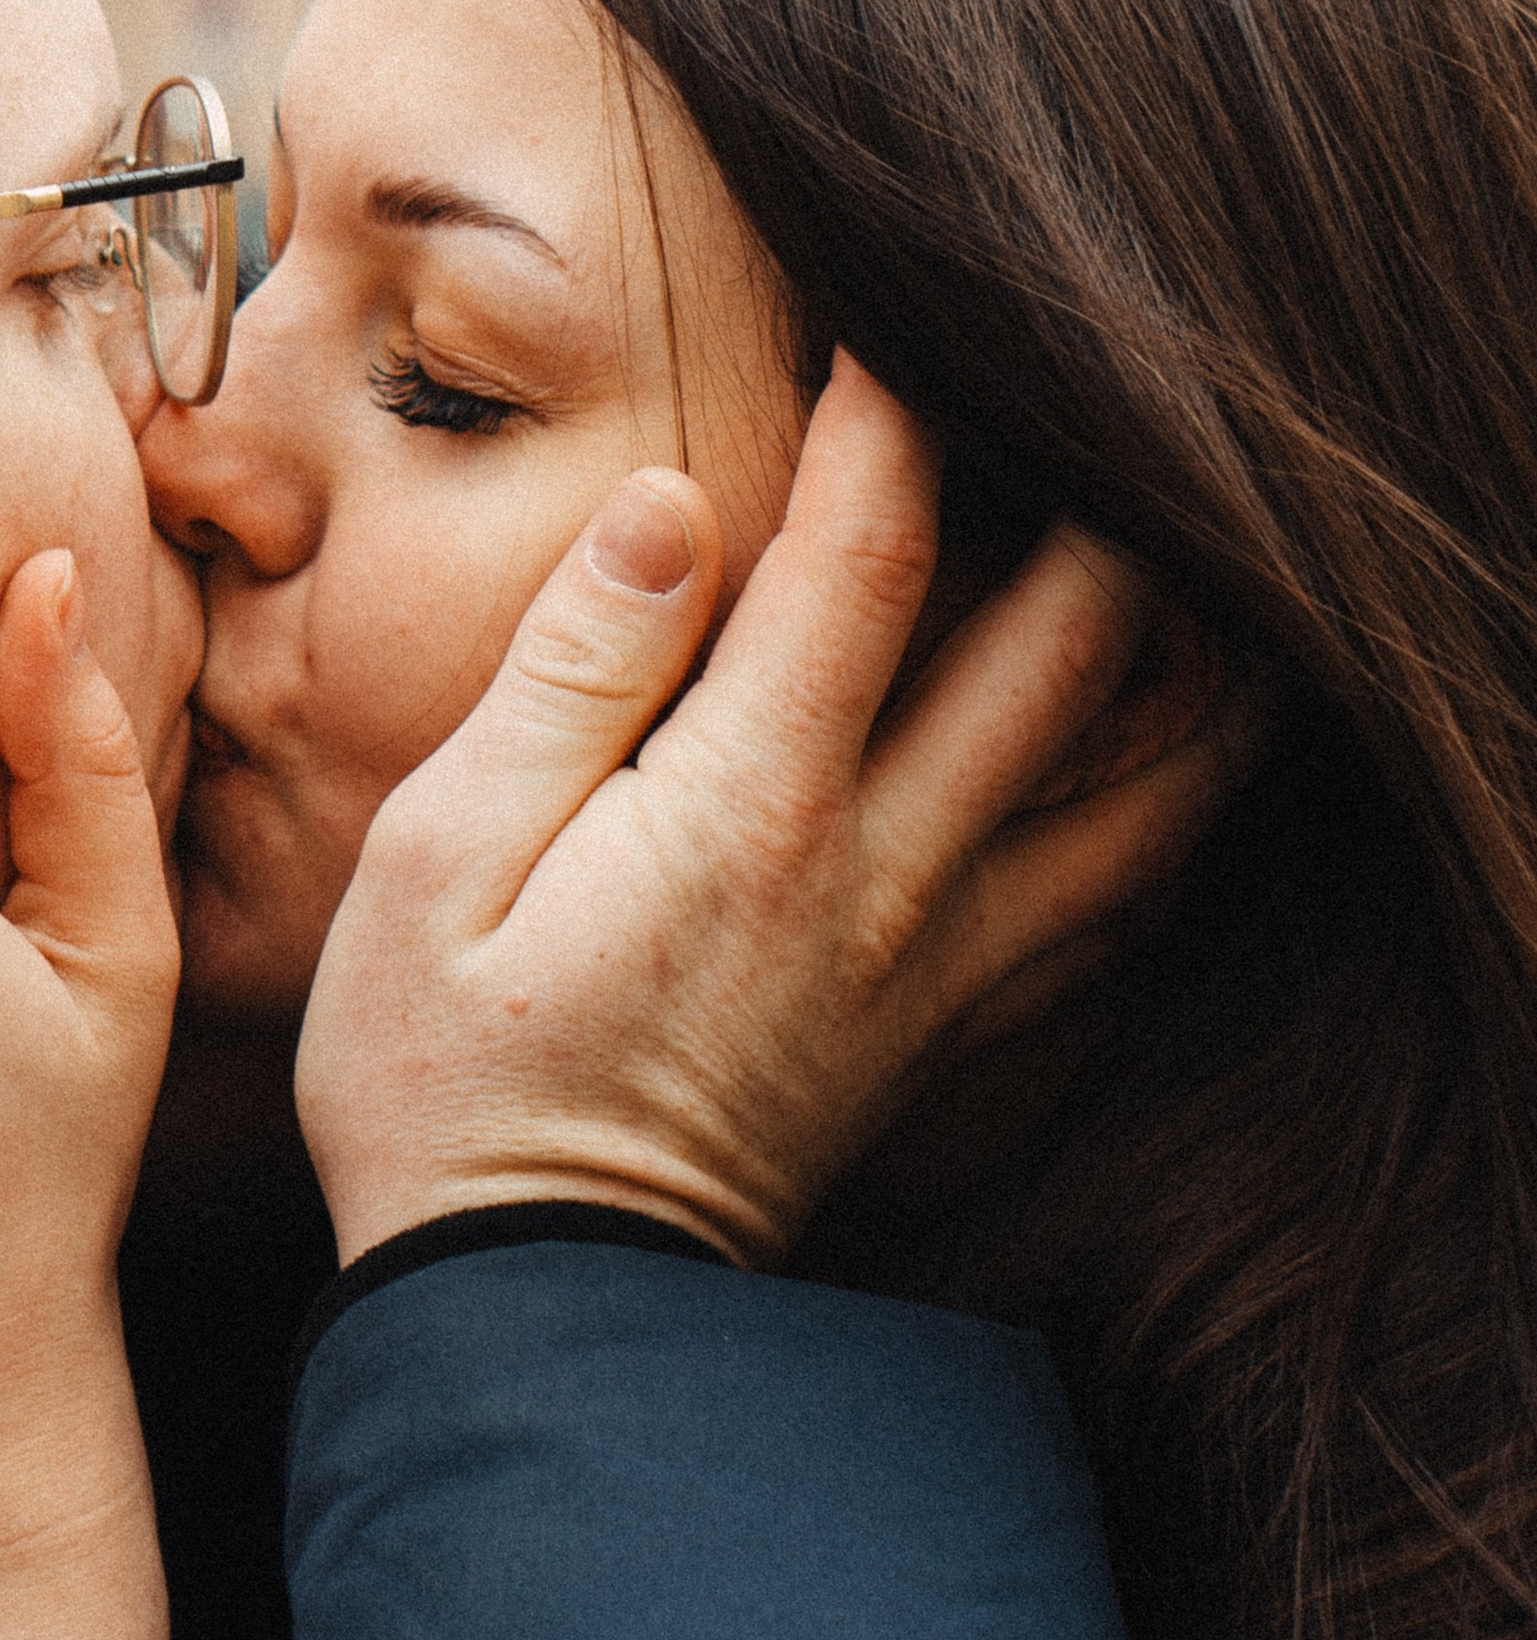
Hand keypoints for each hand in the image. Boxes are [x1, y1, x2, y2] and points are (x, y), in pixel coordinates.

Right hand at [297, 354, 1264, 1270]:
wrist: (533, 1319)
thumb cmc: (444, 1074)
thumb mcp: (437, 857)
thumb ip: (570, 675)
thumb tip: (678, 512)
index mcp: (750, 807)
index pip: (874, 556)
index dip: (898, 412)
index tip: (885, 320)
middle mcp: (886, 872)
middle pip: (1079, 647)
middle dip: (1106, 498)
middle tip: (1090, 404)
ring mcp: (943, 963)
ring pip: (1152, 783)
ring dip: (1195, 655)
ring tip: (1201, 552)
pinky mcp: (955, 1035)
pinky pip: (1123, 909)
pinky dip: (1175, 812)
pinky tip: (1171, 758)